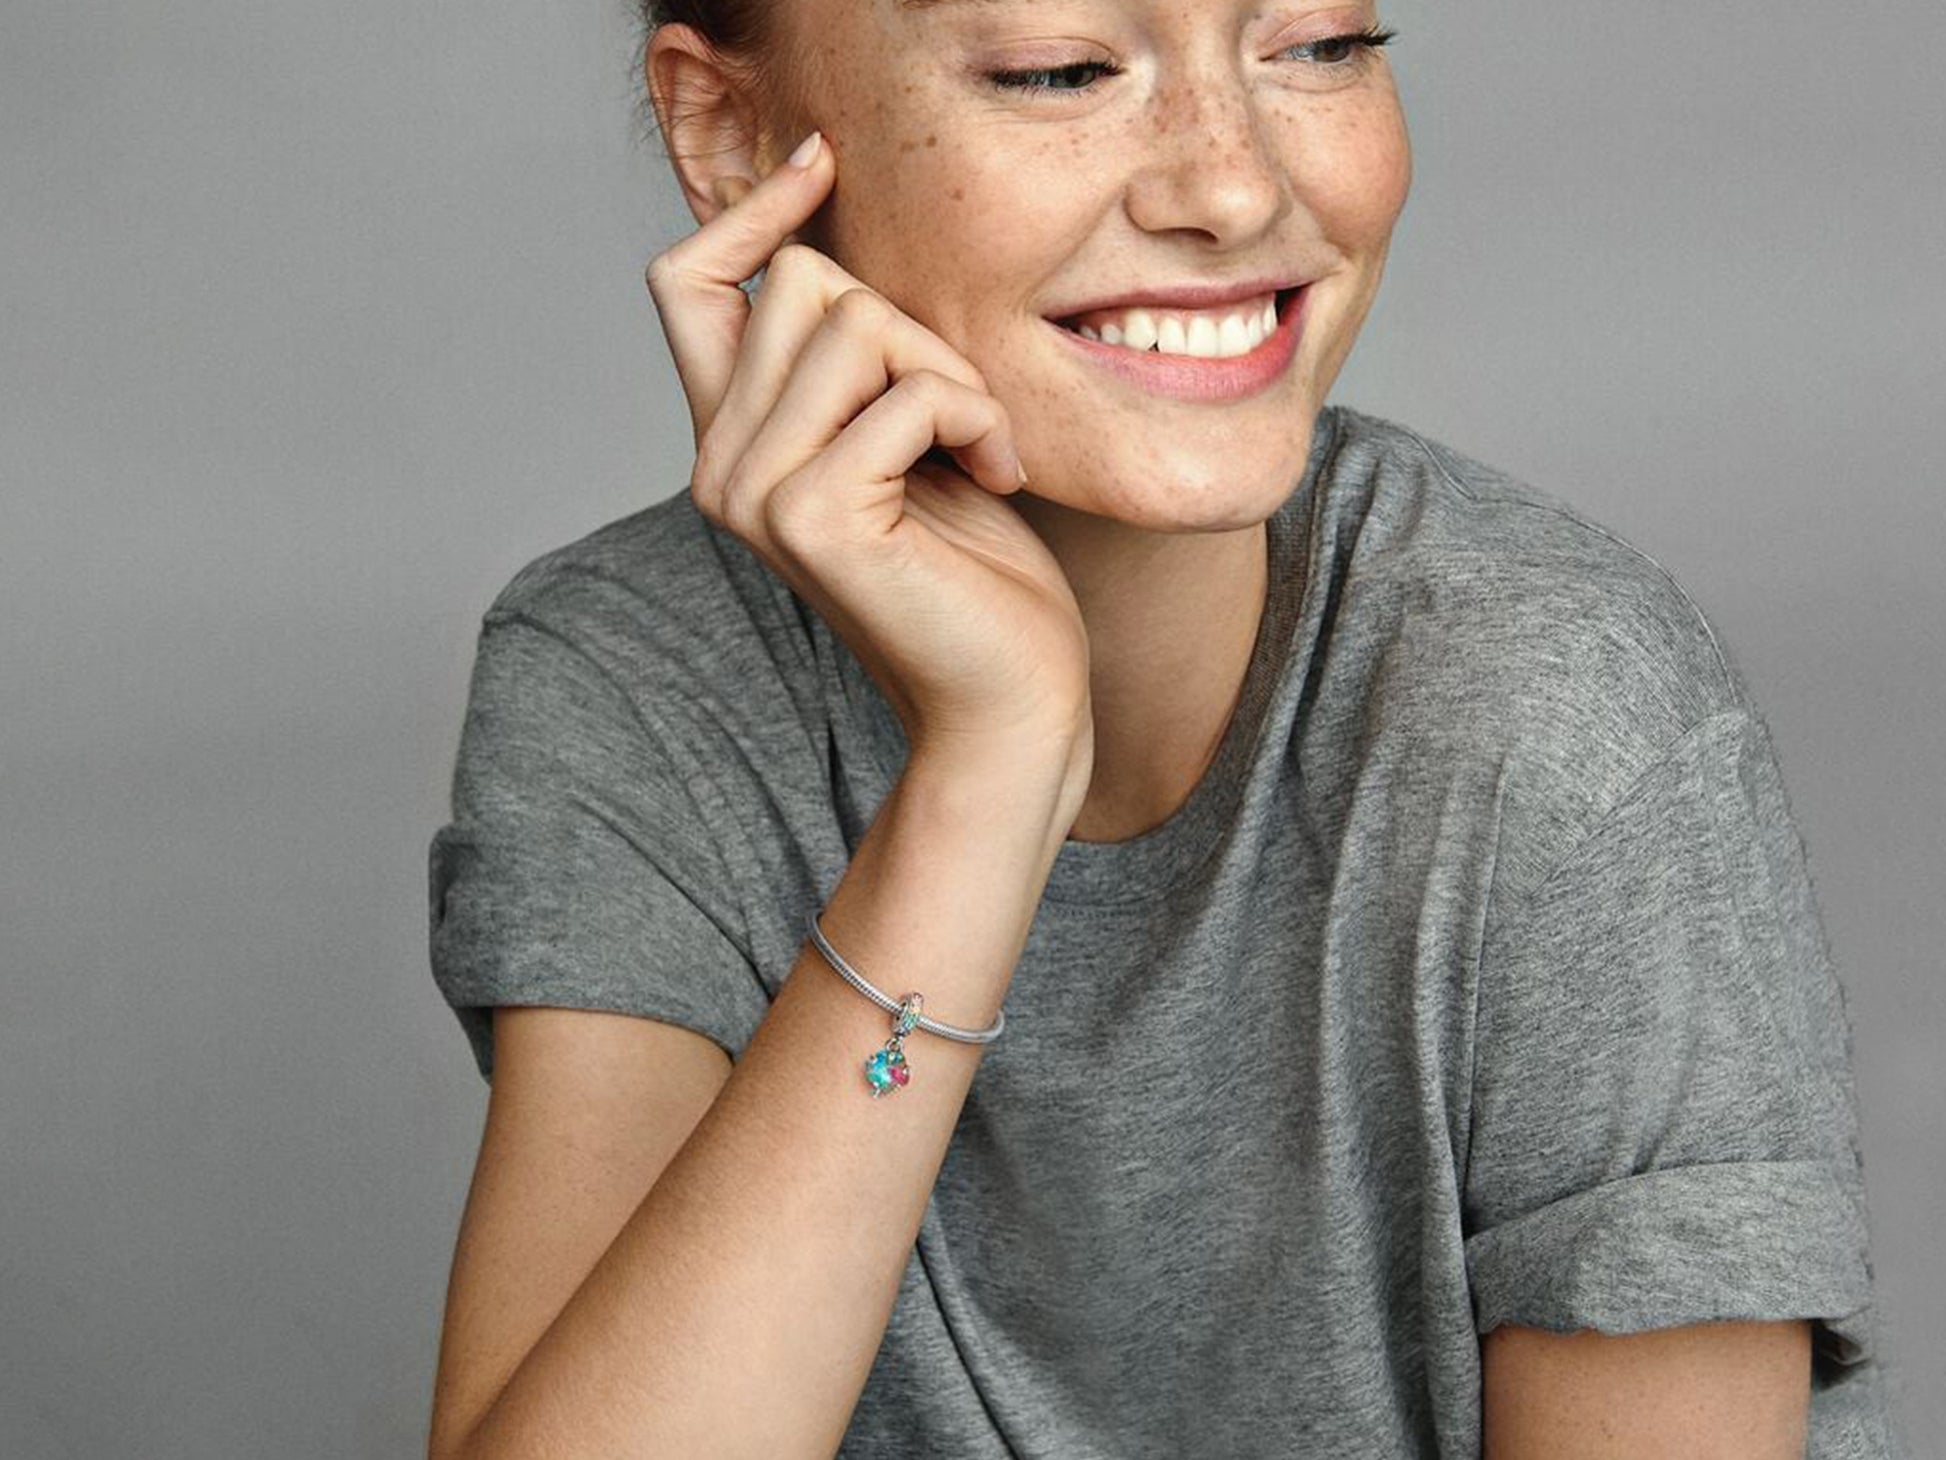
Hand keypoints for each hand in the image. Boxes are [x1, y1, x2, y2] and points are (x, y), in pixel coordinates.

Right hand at [645, 133, 1093, 786]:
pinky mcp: (810, 517)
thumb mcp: (905, 433)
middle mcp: (720, 463)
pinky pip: (910, 392)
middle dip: (914, 330)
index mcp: (733, 439)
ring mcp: (754, 491)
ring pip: (858, 323)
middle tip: (965, 417)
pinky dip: (978, 420)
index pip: (686, 282)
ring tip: (981, 453)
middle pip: (804, 283)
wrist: (1008, 694)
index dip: (749, 212)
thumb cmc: (974, 568)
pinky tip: (996, 480)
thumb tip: (833, 229)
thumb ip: (854, 358)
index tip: (823, 160)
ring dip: (955, 376)